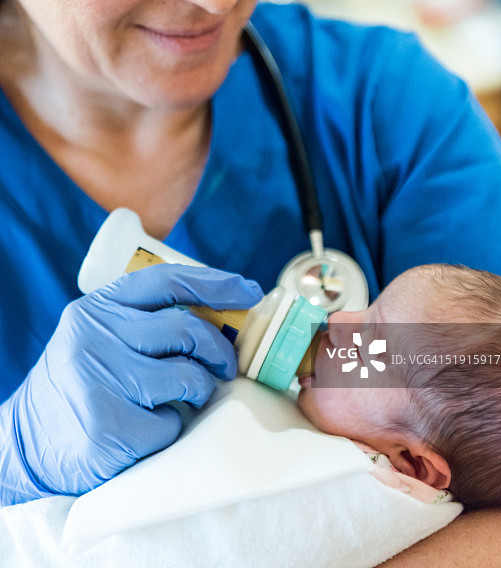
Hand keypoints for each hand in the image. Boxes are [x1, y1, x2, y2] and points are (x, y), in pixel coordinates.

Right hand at [0, 264, 261, 503]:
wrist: (26, 442)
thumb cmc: (81, 383)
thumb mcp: (100, 336)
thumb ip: (145, 321)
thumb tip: (220, 316)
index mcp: (97, 308)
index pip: (166, 281)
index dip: (215, 282)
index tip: (249, 290)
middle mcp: (94, 336)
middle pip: (186, 330)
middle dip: (219, 349)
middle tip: (226, 365)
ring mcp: (99, 380)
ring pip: (186, 377)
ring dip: (198, 390)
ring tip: (184, 399)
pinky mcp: (108, 427)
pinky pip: (171, 423)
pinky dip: (171, 427)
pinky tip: (148, 428)